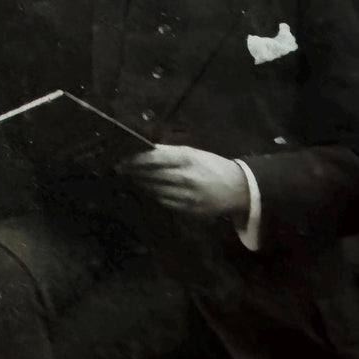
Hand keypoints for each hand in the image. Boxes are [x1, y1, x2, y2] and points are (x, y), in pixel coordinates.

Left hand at [119, 144, 250, 217]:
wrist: (239, 189)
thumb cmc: (211, 166)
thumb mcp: (192, 153)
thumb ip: (167, 152)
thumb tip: (142, 149)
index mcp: (186, 158)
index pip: (152, 158)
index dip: (133, 160)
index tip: (119, 159)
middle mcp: (185, 177)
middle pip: (150, 175)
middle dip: (132, 172)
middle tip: (119, 169)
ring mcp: (186, 195)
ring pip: (154, 189)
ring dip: (140, 184)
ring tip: (131, 178)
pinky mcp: (188, 210)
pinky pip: (164, 202)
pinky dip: (154, 195)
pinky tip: (148, 189)